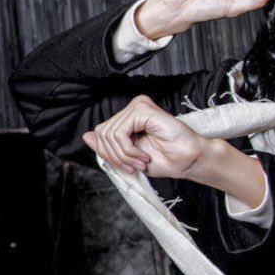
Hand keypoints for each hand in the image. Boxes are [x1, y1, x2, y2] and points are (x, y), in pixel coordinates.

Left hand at [83, 96, 267, 207]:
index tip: (127, 167)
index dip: (108, 154)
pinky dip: (128, 150)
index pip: (100, 133)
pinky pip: (120, 133)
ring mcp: (138, 107)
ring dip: (124, 156)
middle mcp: (132, 108)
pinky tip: (143, 155)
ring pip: (109, 135)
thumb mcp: (128, 157)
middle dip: (115, 156)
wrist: (188, 161)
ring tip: (141, 162)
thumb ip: (108, 146)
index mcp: (128, 118)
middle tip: (135, 166)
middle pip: (102, 134)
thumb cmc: (165, 159)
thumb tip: (85, 136)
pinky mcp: (142, 109)